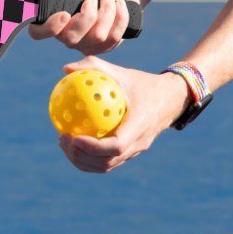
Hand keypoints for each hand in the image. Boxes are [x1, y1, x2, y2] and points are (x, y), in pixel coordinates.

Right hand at [29, 0, 138, 54]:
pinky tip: (120, 5)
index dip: (49, 28)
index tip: (64, 14)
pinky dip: (120, 17)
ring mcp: (84, 45)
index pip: (38, 33)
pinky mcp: (102, 48)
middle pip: (71, 39)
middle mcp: (65, 36)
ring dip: (107, 12)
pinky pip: (113, 38)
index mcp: (52, 20)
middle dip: (87, 17)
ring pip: (97, 37)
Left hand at [57, 56, 191, 172]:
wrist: (170, 99)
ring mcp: (135, 151)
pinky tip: (73, 142)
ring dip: (82, 160)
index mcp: (140, 125)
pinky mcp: (130, 153)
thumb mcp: (121, 72)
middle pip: (107, 162)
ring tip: (64, 143)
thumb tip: (66, 69)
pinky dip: (88, 158)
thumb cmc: (142, 83)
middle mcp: (139, 143)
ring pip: (106, 166)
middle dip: (81, 156)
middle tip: (62, 139)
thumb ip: (94, 67)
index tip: (73, 137)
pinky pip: (107, 161)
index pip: (116, 146)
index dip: (93, 147)